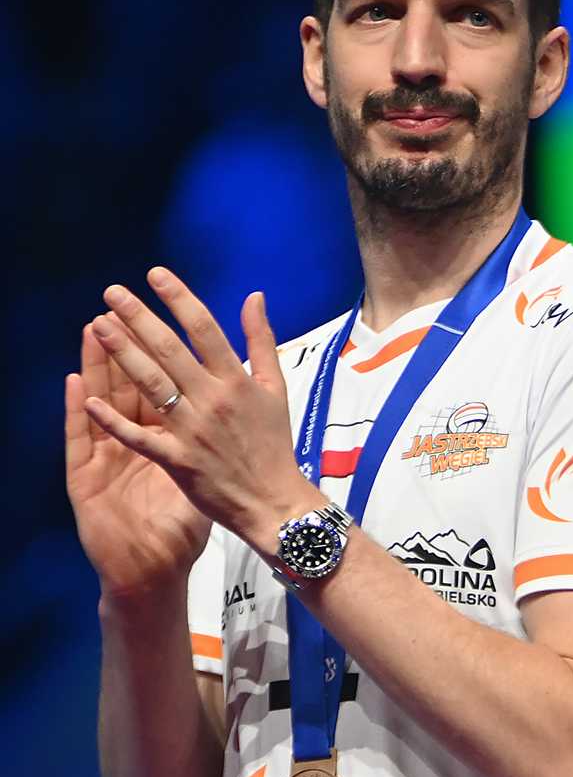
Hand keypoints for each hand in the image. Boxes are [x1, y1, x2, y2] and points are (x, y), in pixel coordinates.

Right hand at [66, 317, 209, 601]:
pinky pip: (89, 445)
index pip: (160, 383)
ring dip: (99, 367)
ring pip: (105, 404)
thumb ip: (218, 438)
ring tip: (94, 330)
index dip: (160, 350)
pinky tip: (80, 391)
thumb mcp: (204, 475)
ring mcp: (109, 458)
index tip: (161, 313)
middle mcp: (133, 441)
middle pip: (129, 384)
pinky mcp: (91, 481)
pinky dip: (85, 416)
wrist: (157, 569)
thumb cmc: (184, 522)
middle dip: (126, 344)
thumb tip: (240, 406)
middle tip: (116, 303)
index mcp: (162, 436)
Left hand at [81, 269, 319, 556]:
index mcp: (238, 381)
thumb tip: (254, 297)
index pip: (205, 330)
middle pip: (170, 351)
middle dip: (139, 318)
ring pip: (152, 385)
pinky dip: (115, 420)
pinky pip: (140, 436)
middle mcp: (213, 400)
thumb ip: (262, 341)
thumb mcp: (276, 388)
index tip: (155, 275)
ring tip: (99, 326)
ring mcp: (193, 430)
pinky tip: (92, 400)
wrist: (275, 502)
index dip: (178, 299)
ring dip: (123, 353)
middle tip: (112, 293)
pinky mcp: (177, 460)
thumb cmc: (274, 444)